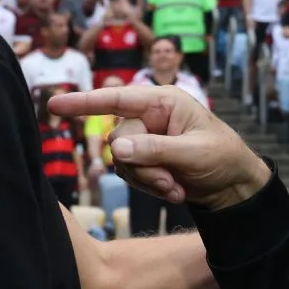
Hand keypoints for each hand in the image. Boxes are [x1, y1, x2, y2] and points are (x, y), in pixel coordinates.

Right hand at [49, 86, 268, 209]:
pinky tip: (174, 190)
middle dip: (141, 165)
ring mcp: (146, 139)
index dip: (84, 102)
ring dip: (147, 179)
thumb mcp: (192, 153)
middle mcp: (150, 117)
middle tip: (168, 181)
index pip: (117, 98)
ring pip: (121, 160)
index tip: (54, 105)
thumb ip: (154, 150)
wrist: (234, 186)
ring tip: (175, 187)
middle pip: (118, 138)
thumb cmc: (222, 158)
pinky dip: (149, 186)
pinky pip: (129, 174)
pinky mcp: (145, 160)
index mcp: (163, 102)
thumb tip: (116, 149)